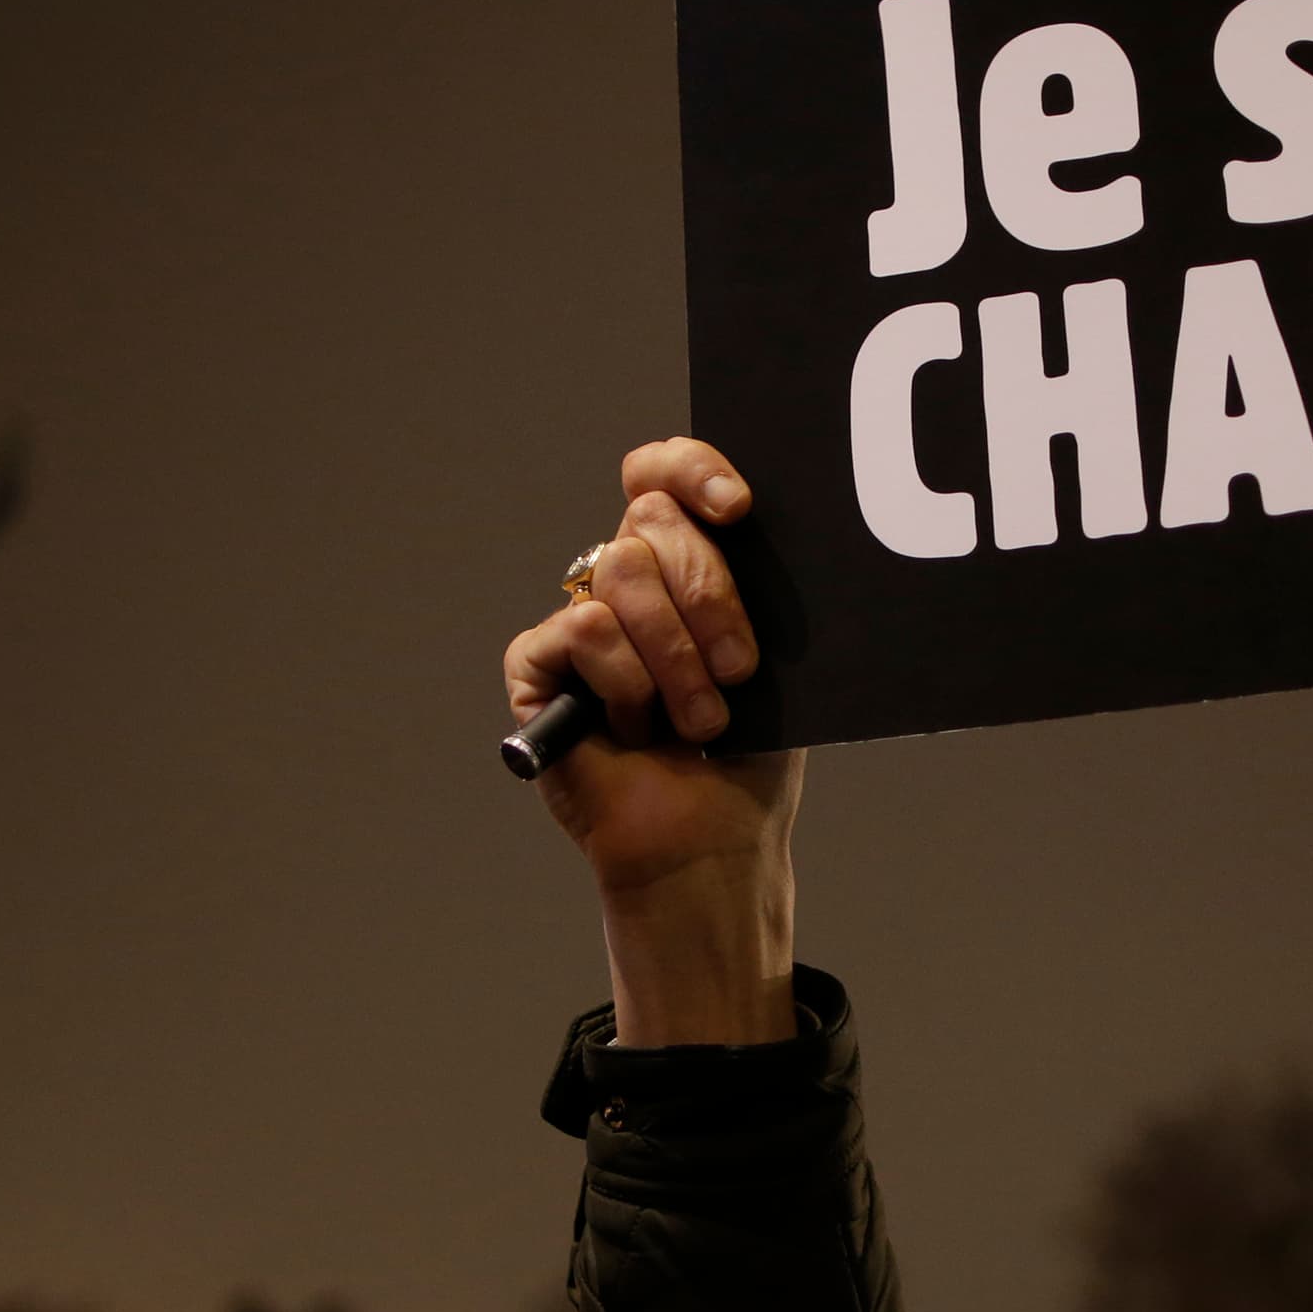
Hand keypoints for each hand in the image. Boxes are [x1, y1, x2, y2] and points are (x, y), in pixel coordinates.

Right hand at [504, 439, 803, 1043]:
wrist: (711, 843)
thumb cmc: (748, 755)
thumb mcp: (775, 657)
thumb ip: (753, 583)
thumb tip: (750, 516)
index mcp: (684, 563)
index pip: (662, 474)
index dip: (692, 468)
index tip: (739, 508)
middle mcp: (627, 581)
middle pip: (649, 521)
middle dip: (708, 595)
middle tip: (738, 672)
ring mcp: (579, 621)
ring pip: (619, 572)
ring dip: (675, 658)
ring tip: (698, 722)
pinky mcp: (537, 666)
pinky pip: (582, 630)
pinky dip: (624, 683)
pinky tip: (633, 728)